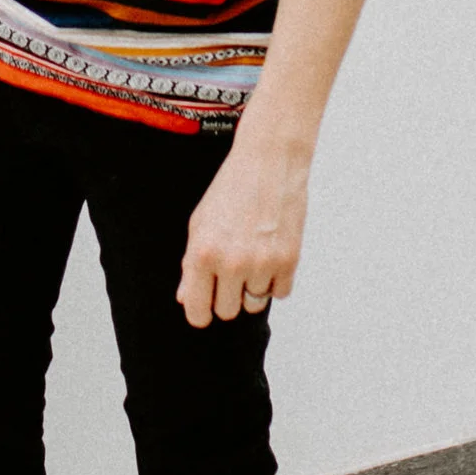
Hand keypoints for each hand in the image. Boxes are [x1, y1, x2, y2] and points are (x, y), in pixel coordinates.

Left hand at [177, 109, 313, 327]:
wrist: (269, 161)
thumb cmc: (231, 189)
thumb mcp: (200, 223)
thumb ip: (191, 265)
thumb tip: (186, 298)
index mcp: (202, 254)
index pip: (197, 312)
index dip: (200, 313)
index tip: (205, 308)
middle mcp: (231, 263)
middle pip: (227, 311)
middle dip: (228, 296)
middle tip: (231, 270)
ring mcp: (262, 264)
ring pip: (255, 304)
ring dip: (253, 287)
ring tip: (252, 256)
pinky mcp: (289, 260)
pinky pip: (280, 293)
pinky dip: (276, 280)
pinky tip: (270, 254)